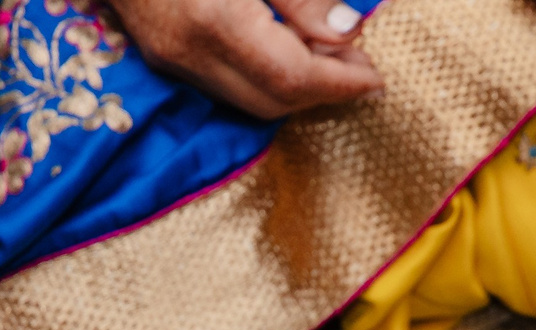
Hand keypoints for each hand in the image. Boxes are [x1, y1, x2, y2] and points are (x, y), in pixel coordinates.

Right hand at [112, 0, 382, 119]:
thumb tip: (346, 31)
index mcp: (214, 21)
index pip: (293, 78)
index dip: (340, 82)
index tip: (374, 75)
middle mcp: (187, 51)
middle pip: (273, 101)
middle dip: (322, 91)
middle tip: (358, 62)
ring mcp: (169, 57)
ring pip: (249, 100)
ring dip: (294, 88)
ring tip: (327, 55)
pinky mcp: (161, 53)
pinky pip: (224, 84)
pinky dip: (262, 77)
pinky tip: (284, 50)